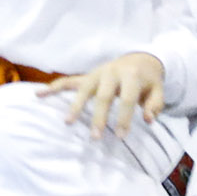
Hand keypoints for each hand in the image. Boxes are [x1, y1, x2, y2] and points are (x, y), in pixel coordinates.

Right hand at [47, 52, 165, 138]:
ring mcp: (96, 73)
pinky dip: (53, 87)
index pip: (125, 99)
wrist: (140, 58)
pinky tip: (39, 94)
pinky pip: (68, 81)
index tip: (121, 136)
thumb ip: (154, 105)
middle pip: (102, 96)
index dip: (124, 117)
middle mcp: (110, 72)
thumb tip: (147, 119)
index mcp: (130, 76)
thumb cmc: (148, 80)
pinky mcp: (87, 76)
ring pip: (83, 89)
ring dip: (75, 106)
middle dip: (98, 117)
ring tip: (68, 122)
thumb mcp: (158, 90)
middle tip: (95, 137)